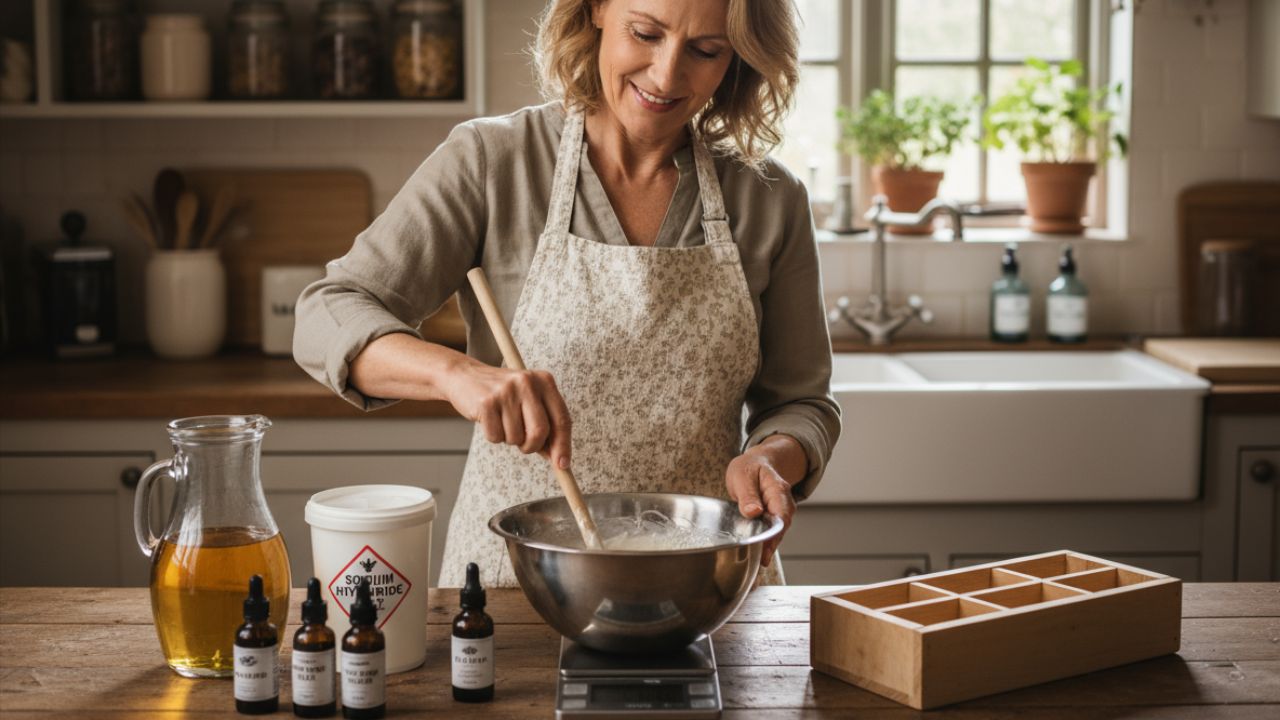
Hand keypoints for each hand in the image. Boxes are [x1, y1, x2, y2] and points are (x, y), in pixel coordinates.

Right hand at [446, 360, 572, 468]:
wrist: (464, 376)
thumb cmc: (502, 395)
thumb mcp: (528, 403)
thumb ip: (545, 427)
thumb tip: (558, 458)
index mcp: (545, 381)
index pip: (562, 419)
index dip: (563, 445)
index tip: (563, 465)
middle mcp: (528, 382)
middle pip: (540, 431)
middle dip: (532, 446)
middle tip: (523, 445)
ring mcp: (507, 391)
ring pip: (516, 437)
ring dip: (509, 439)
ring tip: (502, 421)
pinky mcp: (486, 402)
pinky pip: (496, 437)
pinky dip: (493, 436)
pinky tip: (489, 419)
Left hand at [725, 437, 802, 567]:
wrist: (756, 464)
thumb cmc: (749, 467)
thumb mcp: (743, 475)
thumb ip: (748, 493)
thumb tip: (753, 511)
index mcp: (778, 490)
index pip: (781, 516)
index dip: (774, 536)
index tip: (765, 552)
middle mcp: (783, 504)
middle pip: (780, 530)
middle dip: (769, 550)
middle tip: (757, 569)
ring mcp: (778, 514)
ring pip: (775, 536)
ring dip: (765, 553)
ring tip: (754, 574)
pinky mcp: (771, 522)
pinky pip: (768, 536)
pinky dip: (762, 549)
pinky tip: (754, 565)